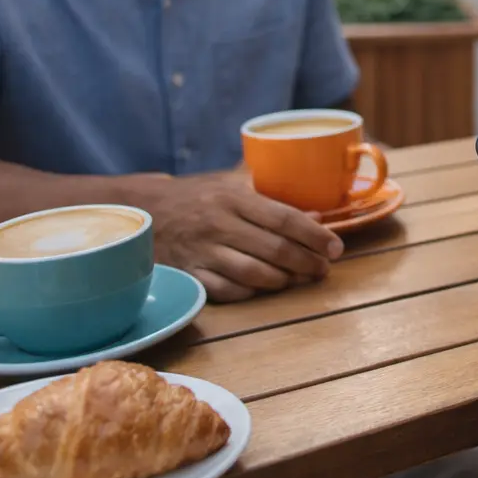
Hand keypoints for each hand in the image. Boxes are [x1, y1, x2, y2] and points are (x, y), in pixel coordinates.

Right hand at [139, 168, 344, 302]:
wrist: (141, 209)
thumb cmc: (197, 196)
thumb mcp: (231, 185)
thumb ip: (273, 198)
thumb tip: (317, 216)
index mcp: (233, 197)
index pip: (284, 218)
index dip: (314, 235)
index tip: (336, 248)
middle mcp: (219, 224)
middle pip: (274, 249)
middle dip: (307, 262)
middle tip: (324, 269)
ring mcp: (202, 252)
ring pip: (253, 274)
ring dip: (283, 280)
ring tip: (301, 279)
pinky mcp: (188, 274)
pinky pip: (227, 291)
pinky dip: (251, 292)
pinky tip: (267, 289)